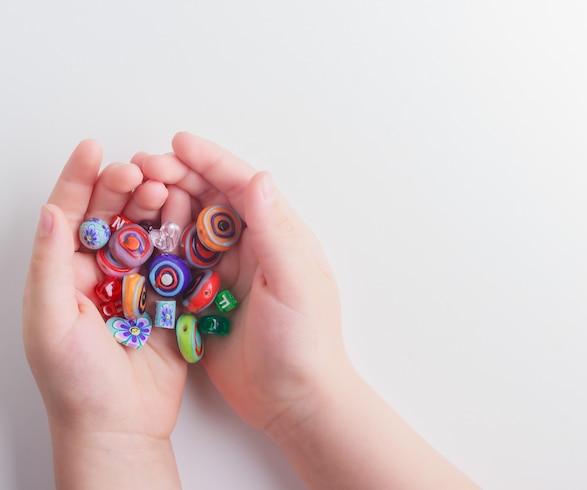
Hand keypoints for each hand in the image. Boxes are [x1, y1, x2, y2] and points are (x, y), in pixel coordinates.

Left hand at [22, 140, 185, 487]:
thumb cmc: (76, 381)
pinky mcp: (166, 296)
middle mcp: (99, 272)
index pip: (69, 215)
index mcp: (63, 274)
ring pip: (145, 231)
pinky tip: (187, 217)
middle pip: (111, 215)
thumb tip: (51, 212)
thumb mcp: (50, 322)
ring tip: (165, 187)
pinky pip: (173, 258)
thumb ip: (49, 265)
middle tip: (138, 170)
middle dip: (123, 187)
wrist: (120, 425)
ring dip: (155, 206)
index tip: (93, 149)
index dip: (79, 179)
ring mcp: (135, 282)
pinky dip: (180, 235)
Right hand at [138, 132, 350, 433]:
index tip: (179, 143)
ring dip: (165, 207)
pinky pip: (179, 263)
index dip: (211, 161)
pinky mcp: (205, 297)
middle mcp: (252, 247)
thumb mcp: (293, 282)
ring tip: (134, 193)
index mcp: (278, 236)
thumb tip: (258, 178)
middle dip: (180, 178)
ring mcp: (227, 272)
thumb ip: (274, 231)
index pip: (243, 187)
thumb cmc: (304, 341)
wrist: (293, 399)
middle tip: (143, 167)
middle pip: (212, 200)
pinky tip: (137, 235)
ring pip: (191, 226)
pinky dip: (159, 245)